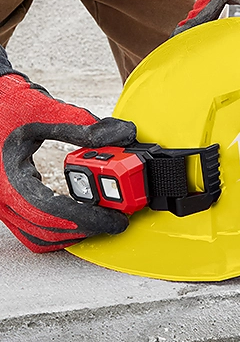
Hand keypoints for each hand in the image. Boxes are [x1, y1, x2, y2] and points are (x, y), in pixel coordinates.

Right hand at [0, 50, 136, 251]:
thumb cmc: (9, 105)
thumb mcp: (48, 112)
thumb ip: (86, 125)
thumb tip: (125, 134)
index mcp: (11, 178)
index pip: (55, 213)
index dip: (90, 220)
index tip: (116, 221)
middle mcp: (3, 198)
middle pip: (50, 231)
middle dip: (88, 229)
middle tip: (115, 222)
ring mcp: (3, 203)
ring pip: (40, 235)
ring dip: (73, 233)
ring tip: (101, 222)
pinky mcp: (8, 202)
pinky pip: (33, 228)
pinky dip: (58, 229)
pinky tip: (78, 220)